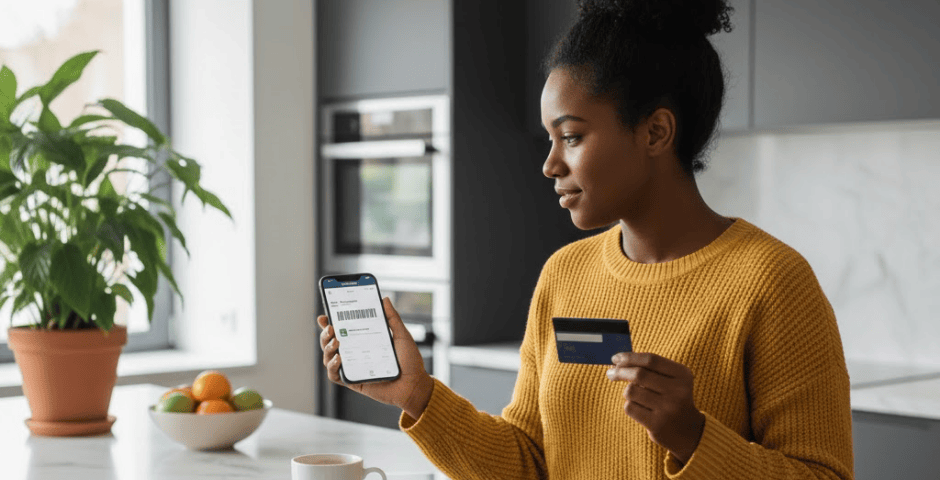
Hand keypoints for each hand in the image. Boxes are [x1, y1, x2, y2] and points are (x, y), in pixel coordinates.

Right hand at [317, 297, 433, 418]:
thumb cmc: (409, 361)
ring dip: (327, 348)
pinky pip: (334, 375)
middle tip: (331, 327)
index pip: (343, 329)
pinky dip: (332, 367)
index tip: (325, 315)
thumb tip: (384, 299)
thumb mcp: (401, 336)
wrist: (414, 384)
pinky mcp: (353, 381)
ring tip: (336, 341)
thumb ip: (392, 318)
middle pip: (330, 342)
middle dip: (325, 334)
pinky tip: (339, 358)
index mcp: (364, 340)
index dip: (330, 322)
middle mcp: (355, 353)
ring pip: (329, 357)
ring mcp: (353, 367)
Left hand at [606, 352, 705, 463]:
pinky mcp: (657, 425)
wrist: (689, 432)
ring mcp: (668, 409)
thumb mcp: (671, 380)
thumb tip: (618, 361)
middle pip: (639, 374)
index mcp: (683, 375)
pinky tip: (639, 409)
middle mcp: (678, 391)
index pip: (651, 360)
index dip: (630, 357)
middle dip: (620, 372)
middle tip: (610, 373)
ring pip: (631, 391)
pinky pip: (630, 407)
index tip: (616, 359)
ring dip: (628, 391)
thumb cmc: (672, 398)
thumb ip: (650, 368)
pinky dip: (630, 405)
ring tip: (635, 396)